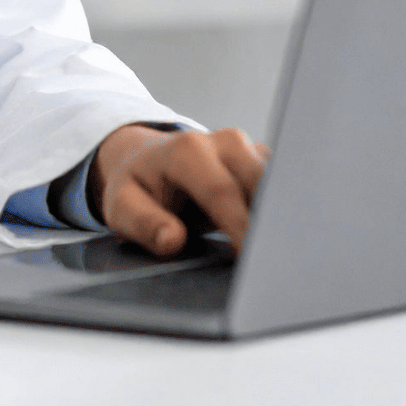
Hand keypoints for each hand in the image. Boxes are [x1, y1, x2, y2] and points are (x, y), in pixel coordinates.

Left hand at [90, 124, 267, 255]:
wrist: (143, 158)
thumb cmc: (136, 186)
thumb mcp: (122, 206)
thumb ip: (144, 223)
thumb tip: (172, 240)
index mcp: (187, 150)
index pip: (221, 192)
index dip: (239, 228)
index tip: (251, 261)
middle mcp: (223, 142)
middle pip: (261, 182)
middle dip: (270, 221)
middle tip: (275, 263)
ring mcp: (246, 148)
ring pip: (279, 183)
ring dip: (282, 217)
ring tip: (282, 252)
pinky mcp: (261, 159)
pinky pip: (284, 185)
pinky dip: (283, 212)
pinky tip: (280, 239)